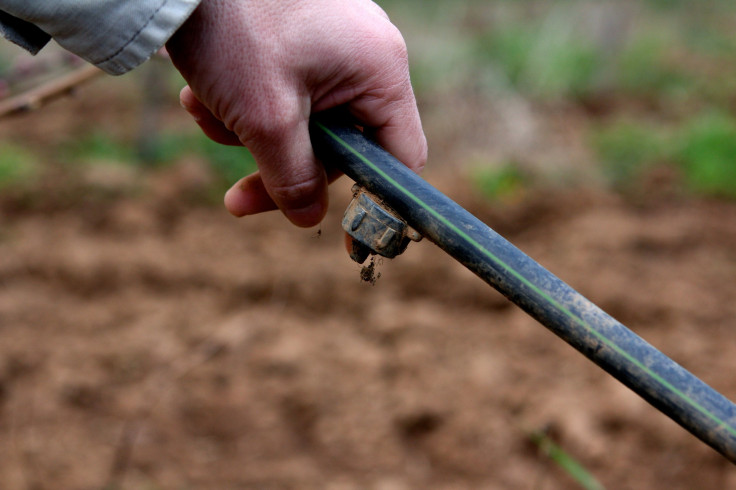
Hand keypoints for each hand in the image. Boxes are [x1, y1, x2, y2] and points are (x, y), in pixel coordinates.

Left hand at [166, 0, 426, 226]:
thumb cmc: (236, 29)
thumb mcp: (267, 118)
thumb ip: (293, 178)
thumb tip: (309, 219)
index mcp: (381, 71)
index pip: (401, 157)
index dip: (374, 201)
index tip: (341, 233)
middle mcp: (367, 55)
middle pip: (343, 146)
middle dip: (284, 167)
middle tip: (237, 196)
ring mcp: (334, 42)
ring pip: (307, 122)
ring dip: (253, 134)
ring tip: (205, 113)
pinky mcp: (301, 36)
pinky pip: (287, 91)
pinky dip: (247, 104)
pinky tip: (204, 95)